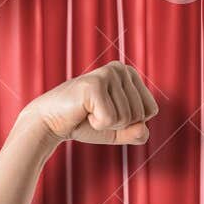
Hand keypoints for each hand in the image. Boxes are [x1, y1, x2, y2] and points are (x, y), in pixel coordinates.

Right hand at [28, 61, 157, 144]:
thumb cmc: (86, 123)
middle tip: (97, 114)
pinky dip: (97, 124)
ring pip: (126, 118)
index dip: (131, 122)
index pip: (151, 110)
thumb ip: (137, 133)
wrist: (52, 122)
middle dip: (119, 124)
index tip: (110, 114)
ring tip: (89, 112)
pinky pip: (110, 120)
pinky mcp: (94, 85)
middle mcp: (121, 69)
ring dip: (106, 124)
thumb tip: (143, 129)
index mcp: (130, 75)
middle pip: (139, 115)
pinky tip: (84, 112)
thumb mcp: (118, 131)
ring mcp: (108, 74)